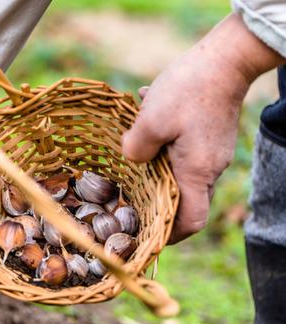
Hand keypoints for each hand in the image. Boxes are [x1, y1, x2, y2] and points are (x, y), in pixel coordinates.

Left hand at [121, 14, 281, 242]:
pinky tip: (146, 115)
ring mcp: (212, 152)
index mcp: (196, 172)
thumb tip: (130, 160)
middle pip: (183, 201)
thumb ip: (135, 149)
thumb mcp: (150, 121)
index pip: (190, 222)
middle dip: (155, 202)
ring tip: (133, 144)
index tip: (146, 234)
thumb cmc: (189, 89)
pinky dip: (163, 143)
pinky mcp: (210, 136)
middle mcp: (210, 168)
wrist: (226, 58)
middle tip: (127, 198)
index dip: (169, 234)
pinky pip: (183, 150)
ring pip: (180, 172)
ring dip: (155, 164)